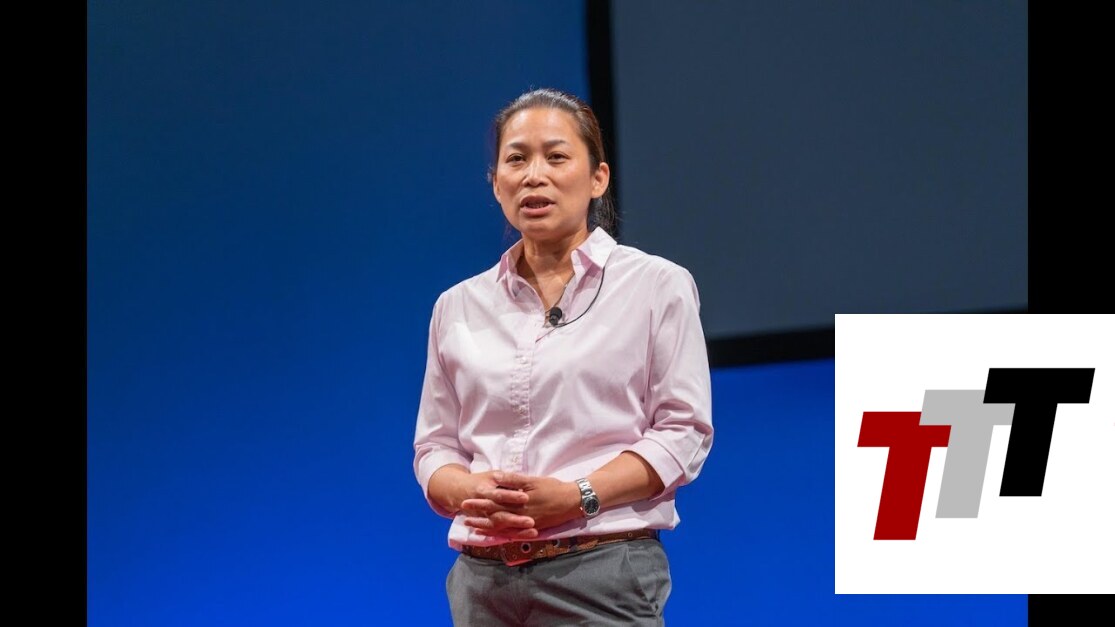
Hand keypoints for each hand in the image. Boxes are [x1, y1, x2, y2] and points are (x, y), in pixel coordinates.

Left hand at [463, 472, 580, 538]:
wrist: (571, 502)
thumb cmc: (552, 488)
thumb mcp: (533, 480)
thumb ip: (514, 480)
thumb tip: (496, 477)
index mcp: (519, 501)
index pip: (495, 502)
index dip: (480, 502)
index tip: (466, 501)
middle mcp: (520, 514)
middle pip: (495, 515)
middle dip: (478, 515)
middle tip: (462, 514)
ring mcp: (525, 524)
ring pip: (501, 527)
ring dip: (485, 526)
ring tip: (472, 527)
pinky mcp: (531, 529)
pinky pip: (512, 534)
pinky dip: (500, 534)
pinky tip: (491, 534)